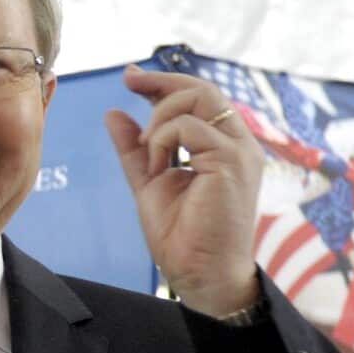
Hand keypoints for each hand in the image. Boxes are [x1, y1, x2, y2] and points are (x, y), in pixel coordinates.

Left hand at [105, 65, 263, 316]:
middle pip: (203, 88)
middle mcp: (238, 144)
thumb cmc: (182, 236)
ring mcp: (239, 151)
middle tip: (130, 84)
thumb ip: (135, 149)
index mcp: (223, 146)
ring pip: (199, 98)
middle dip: (161, 82)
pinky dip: (163, 140)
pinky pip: (190, 127)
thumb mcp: (150, 181)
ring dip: (161, 117)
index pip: (200, 97)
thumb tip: (115, 113)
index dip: (164, 82)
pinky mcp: (231, 162)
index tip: (132, 77)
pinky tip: (159, 167)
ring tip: (149, 152)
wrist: (200, 275)